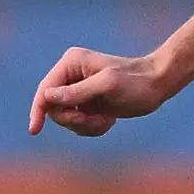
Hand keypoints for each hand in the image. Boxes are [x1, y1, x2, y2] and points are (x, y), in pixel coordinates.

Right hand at [28, 47, 174, 136]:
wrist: (158, 85)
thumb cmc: (136, 82)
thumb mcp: (107, 86)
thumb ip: (77, 92)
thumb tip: (47, 97)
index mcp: (71, 63)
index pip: (45, 90)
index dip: (38, 110)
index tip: (34, 130)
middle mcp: (71, 75)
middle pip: (54, 107)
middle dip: (73, 119)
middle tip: (94, 121)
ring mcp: (79, 90)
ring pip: (66, 118)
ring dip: (84, 125)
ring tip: (106, 120)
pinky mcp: (88, 103)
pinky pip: (78, 123)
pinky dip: (92, 127)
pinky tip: (109, 121)